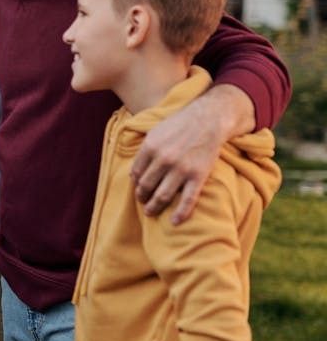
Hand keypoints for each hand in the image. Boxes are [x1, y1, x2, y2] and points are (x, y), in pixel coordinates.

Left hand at [131, 99, 225, 224]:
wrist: (208, 119)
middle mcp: (163, 160)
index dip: (135, 183)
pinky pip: (188, 199)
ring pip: (162, 195)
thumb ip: (144, 151)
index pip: (136, 173)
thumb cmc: (180, 124)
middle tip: (142, 203)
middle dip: (142, 197)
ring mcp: (181, 169)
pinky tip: (175, 222)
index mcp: (149, 148)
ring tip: (150, 212)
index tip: (138, 189)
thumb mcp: (155, 132)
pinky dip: (180, 213)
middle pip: (146, 186)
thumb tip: (132, 173)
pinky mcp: (198, 176)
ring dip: (154, 207)